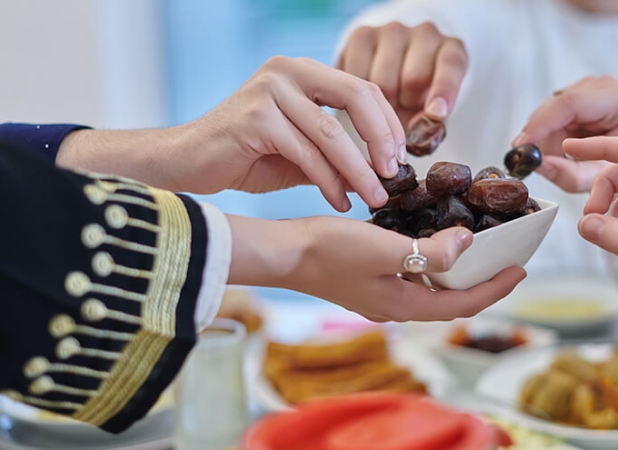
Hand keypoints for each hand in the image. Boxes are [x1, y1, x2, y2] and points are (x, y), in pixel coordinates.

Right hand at [58, 57, 405, 211]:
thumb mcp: (301, 148)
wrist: (187, 164)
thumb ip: (335, 149)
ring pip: (332, 134)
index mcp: (302, 71)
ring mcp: (270, 90)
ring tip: (374, 197)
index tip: (400, 158)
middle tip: (394, 175)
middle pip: (356, 97)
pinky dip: (329, 181)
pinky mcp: (255, 117)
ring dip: (359, 171)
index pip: (362, 87)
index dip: (387, 122)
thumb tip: (382, 168)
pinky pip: (307, 153)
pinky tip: (340, 201)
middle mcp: (287, 71)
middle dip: (382, 140)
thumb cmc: (246, 156)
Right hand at [227, 215, 526, 320]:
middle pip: (451, 300)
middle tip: (504, 260)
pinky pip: (412, 278)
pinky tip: (430, 244)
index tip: (520, 269)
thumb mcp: (384, 248)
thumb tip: (467, 243)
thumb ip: (429, 252)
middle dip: (481, 283)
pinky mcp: (369, 282)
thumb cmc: (328, 251)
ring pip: (431, 290)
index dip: (495, 288)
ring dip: (456, 274)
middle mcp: (395, 307)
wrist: (284, 254)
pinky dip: (430, 265)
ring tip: (476, 252)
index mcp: (404, 305)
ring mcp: (381, 296)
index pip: (463, 303)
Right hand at [337, 22, 467, 127]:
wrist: (394, 72)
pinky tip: (365, 97)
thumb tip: (416, 135)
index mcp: (451, 50)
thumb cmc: (419, 98)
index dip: (444, 90)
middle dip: (407, 105)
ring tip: (385, 104)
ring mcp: (392, 31)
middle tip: (402, 113)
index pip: (450, 66)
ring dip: (381, 103)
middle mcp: (425, 33)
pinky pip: (357, 74)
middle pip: (413, 78)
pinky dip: (358, 95)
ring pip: (382, 80)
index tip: (436, 114)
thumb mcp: (430, 113)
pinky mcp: (362, 35)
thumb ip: (428, 125)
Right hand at [513, 76, 617, 191]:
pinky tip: (558, 145)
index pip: (571, 104)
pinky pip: (549, 111)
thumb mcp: (595, 178)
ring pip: (548, 110)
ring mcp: (589, 85)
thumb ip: (568, 175)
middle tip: (529, 160)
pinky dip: (547, 132)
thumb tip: (538, 164)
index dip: (542, 123)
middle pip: (556, 106)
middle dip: (539, 136)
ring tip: (556, 157)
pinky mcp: (576, 91)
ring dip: (544, 136)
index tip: (522, 144)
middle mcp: (605, 86)